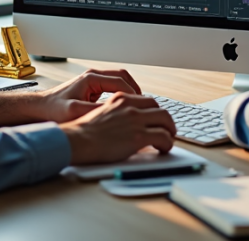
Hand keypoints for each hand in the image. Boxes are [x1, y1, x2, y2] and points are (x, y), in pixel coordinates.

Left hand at [37, 68, 141, 122]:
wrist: (40, 108)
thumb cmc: (53, 109)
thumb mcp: (74, 112)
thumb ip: (94, 110)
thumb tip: (113, 112)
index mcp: (90, 79)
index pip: (120, 81)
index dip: (132, 93)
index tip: (138, 106)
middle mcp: (93, 77)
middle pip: (123, 76)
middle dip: (134, 89)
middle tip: (142, 104)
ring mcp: (93, 81)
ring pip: (119, 80)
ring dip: (129, 91)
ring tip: (136, 106)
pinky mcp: (91, 88)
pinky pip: (112, 87)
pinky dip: (121, 95)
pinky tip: (124, 107)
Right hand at [60, 93, 175, 164]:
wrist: (78, 140)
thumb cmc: (85, 132)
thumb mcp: (101, 113)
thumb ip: (117, 114)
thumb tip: (129, 124)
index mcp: (121, 99)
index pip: (147, 100)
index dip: (155, 111)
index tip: (157, 120)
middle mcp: (130, 107)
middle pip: (160, 109)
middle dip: (167, 120)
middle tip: (168, 130)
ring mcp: (136, 121)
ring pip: (166, 121)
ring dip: (170, 131)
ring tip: (168, 140)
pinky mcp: (139, 137)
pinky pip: (164, 137)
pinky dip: (167, 143)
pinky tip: (163, 149)